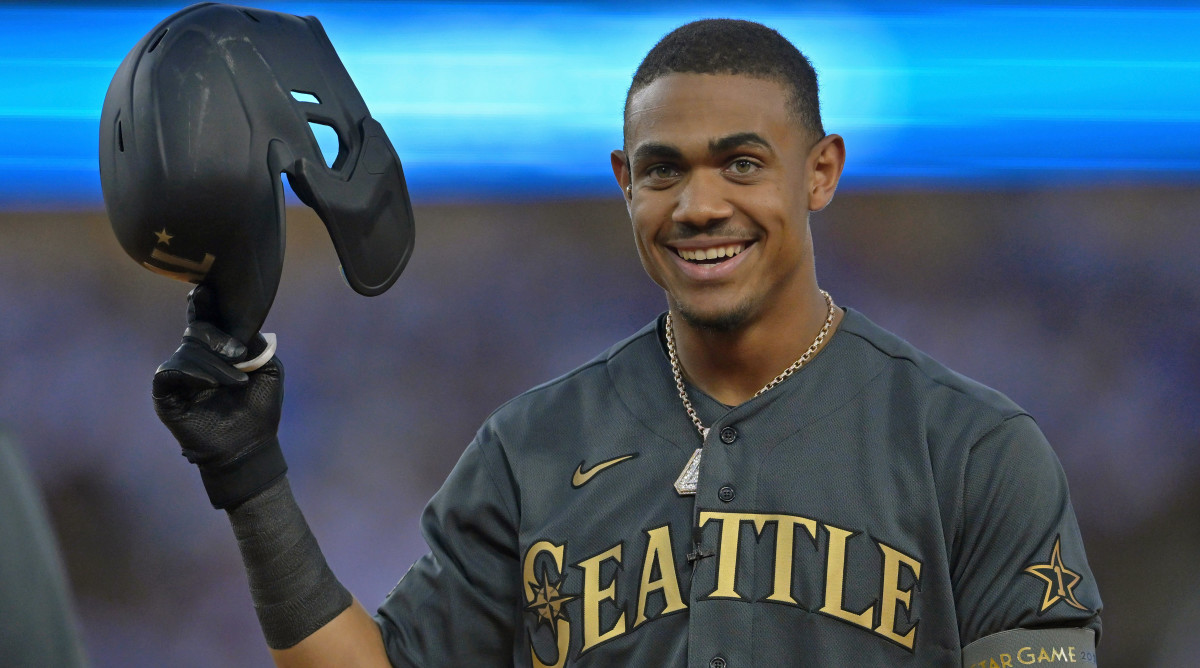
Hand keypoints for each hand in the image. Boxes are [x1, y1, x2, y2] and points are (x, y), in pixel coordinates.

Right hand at [152, 287, 287, 507]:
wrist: (251, 445)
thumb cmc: (260, 409)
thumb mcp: (269, 370)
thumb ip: (258, 343)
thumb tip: (245, 325)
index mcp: (217, 350)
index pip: (204, 319)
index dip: (202, 303)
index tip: (205, 288)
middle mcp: (194, 359)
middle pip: (197, 330)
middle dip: (218, 337)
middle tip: (238, 353)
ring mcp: (178, 376)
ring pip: (187, 350)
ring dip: (215, 364)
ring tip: (236, 381)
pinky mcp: (165, 395)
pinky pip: (169, 371)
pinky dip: (192, 373)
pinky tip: (209, 383)